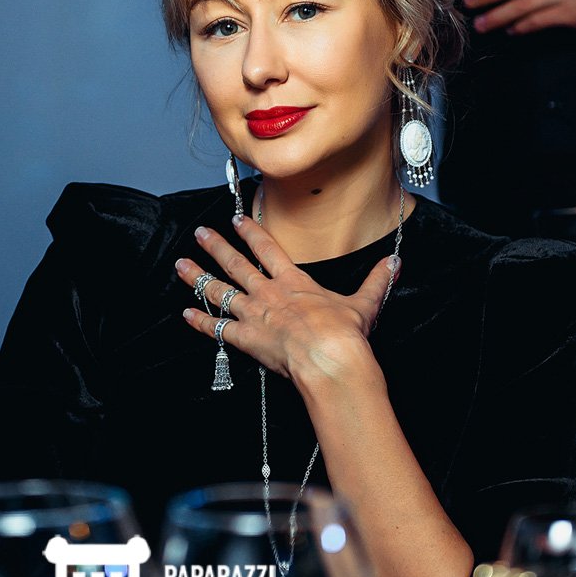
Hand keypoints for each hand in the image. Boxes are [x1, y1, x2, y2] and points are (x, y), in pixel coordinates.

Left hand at [174, 216, 399, 384]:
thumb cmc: (344, 334)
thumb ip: (376, 281)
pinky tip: (185, 314)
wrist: (329, 358)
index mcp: (294, 281)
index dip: (250, 232)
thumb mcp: (364, 303)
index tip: (236, 219)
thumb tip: (395, 263)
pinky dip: (199, 321)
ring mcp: (254, 314)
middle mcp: (269, 293)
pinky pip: (216, 329)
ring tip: (180, 264)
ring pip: (219, 291)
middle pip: (236, 264)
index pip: (267, 248)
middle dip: (216, 246)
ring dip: (198, 276)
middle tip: (199, 232)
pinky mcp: (245, 338)